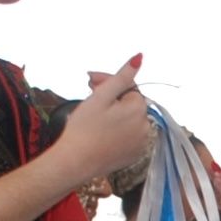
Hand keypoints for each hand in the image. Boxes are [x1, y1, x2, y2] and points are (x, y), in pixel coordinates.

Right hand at [55, 57, 149, 188]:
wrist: (74, 163)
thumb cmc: (84, 128)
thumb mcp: (101, 96)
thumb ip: (122, 76)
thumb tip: (140, 57)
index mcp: (139, 109)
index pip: (128, 86)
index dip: (109, 81)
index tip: (89, 81)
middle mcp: (146, 127)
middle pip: (129, 103)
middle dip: (111, 95)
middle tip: (88, 92)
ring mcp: (141, 144)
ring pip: (128, 119)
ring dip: (113, 112)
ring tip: (92, 113)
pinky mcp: (134, 156)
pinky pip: (128, 136)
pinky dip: (117, 130)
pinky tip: (100, 130)